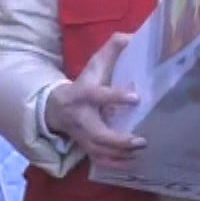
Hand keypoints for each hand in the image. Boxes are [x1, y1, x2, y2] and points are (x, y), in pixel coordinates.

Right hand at [44, 33, 144, 169]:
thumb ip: (112, 49)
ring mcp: (83, 136)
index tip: (136, 97)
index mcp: (82, 95)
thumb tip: (133, 37)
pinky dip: (117, 164)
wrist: (57, 109)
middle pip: (99, 134)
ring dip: (122, 154)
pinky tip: (134, 162)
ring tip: (142, 150)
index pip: (97, 96)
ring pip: (101, 151)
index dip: (116, 97)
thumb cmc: (83, 84)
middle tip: (141, 140)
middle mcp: (81, 119)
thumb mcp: (94, 65)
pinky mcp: (87, 148)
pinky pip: (101, 160)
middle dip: (119, 140)